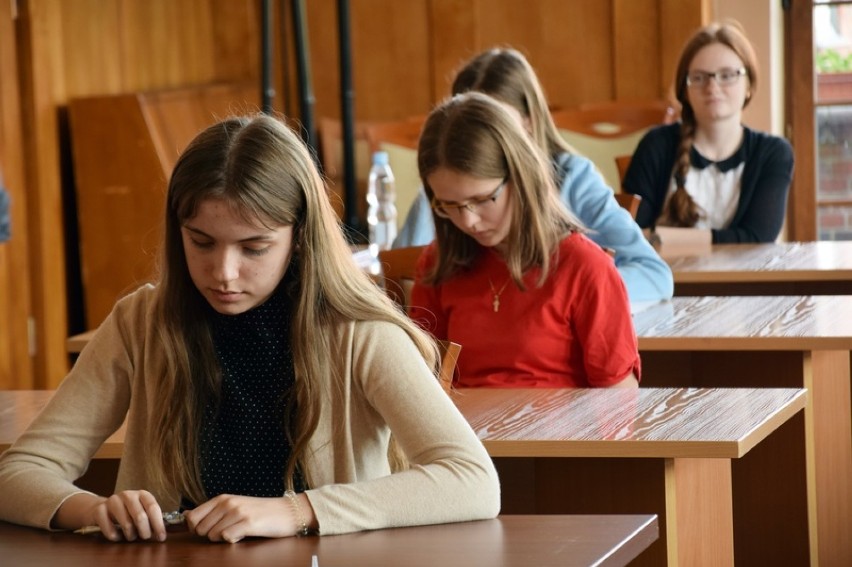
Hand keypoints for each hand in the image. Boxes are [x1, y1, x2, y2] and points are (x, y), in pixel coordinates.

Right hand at [91, 490, 166, 541]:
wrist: (101, 508)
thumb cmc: (127, 512)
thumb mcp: (141, 511)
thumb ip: (151, 520)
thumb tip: (161, 534)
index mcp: (142, 494)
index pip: (153, 508)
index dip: (158, 524)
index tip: (161, 537)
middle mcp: (128, 495)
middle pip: (140, 516)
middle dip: (145, 531)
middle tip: (145, 537)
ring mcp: (113, 501)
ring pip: (126, 524)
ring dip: (130, 535)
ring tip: (131, 536)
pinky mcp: (99, 510)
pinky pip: (109, 529)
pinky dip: (115, 537)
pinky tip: (117, 536)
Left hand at [185, 494, 307, 542]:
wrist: (287, 512)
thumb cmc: (260, 512)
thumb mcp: (234, 506)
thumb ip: (211, 511)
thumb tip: (185, 515)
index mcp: (222, 498)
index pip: (192, 517)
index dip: (196, 529)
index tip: (211, 529)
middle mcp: (228, 503)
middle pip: (201, 530)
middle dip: (211, 535)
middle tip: (229, 530)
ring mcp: (238, 512)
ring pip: (213, 535)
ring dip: (224, 538)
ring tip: (239, 531)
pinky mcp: (248, 523)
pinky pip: (227, 538)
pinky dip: (234, 540)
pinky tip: (245, 534)